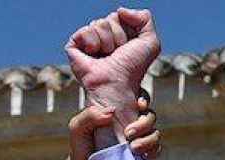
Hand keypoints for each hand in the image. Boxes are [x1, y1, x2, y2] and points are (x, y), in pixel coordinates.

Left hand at [33, 95, 160, 159]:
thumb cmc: (80, 149)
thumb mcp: (77, 128)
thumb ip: (90, 115)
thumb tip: (112, 112)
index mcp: (119, 112)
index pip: (139, 97)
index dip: (144, 98)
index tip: (139, 105)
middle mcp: (131, 123)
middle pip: (150, 115)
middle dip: (144, 123)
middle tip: (128, 134)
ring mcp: (138, 139)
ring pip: (155, 132)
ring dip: (148, 139)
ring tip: (133, 148)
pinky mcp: (143, 155)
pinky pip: (157, 149)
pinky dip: (154, 150)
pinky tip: (144, 156)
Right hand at [65, 8, 161, 141]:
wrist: (118, 85)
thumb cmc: (133, 69)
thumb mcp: (150, 42)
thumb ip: (145, 18)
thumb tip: (120, 10)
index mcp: (117, 34)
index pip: (120, 15)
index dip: (128, 31)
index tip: (128, 48)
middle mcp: (102, 36)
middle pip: (110, 18)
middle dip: (118, 36)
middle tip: (116, 54)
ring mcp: (87, 41)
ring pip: (98, 23)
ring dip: (107, 42)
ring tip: (106, 57)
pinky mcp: (74, 47)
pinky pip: (84, 30)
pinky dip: (92, 42)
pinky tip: (94, 54)